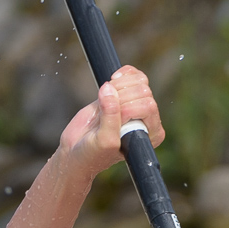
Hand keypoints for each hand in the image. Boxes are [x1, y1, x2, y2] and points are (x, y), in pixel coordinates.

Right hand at [56, 65, 164, 182]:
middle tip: (105, 112)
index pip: (148, 106)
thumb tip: (109, 89)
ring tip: (104, 101)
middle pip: (143, 91)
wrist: (76, 150)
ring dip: (118, 86)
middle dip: (120, 97)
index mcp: (152, 134)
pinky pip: (133, 74)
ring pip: (138, 80)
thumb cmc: (93, 153)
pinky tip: (111, 82)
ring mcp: (136, 105)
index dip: (127, 108)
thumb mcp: (104, 141)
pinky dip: (121, 74)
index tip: (111, 122)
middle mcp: (148, 119)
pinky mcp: (124, 94)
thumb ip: (110, 117)